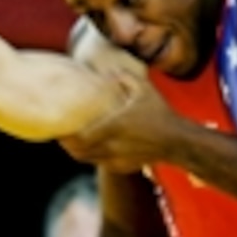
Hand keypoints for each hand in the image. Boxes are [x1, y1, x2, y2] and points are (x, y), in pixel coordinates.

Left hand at [61, 69, 181, 173]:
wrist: (176, 140)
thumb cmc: (159, 113)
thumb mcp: (143, 88)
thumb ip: (123, 77)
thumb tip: (107, 69)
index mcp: (113, 126)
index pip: (80, 138)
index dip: (66, 137)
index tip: (60, 128)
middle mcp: (112, 146)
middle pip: (79, 152)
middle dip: (68, 145)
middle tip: (62, 136)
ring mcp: (117, 158)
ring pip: (88, 160)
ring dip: (79, 152)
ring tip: (73, 142)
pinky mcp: (122, 167)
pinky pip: (101, 164)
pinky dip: (93, 157)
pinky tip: (92, 148)